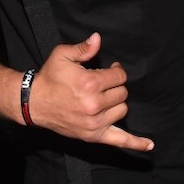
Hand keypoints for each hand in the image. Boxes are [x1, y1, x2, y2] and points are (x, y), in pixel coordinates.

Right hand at [29, 33, 154, 151]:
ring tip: (101, 99)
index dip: (115, 71)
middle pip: (122, 93)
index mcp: (89, 83)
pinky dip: (136, 143)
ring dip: (115, 103)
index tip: (109, 70)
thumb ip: (83, 48)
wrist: (33, 103)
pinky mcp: (93, 135)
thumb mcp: (62, 56)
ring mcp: (95, 122)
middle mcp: (94, 104)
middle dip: (114, 87)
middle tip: (101, 85)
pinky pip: (120, 140)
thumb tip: (98, 38)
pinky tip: (149, 145)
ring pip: (122, 110)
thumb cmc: (49, 78)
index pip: (119, 76)